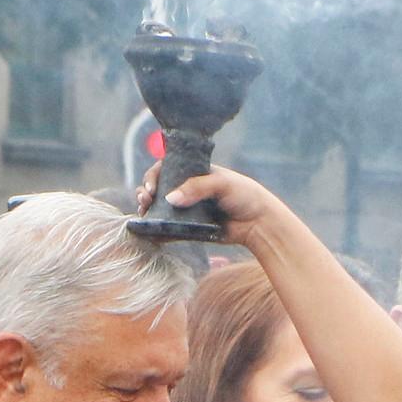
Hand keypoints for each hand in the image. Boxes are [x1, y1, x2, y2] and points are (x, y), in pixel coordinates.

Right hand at [131, 159, 282, 242]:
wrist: (257, 224)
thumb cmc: (244, 196)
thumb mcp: (221, 184)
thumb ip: (197, 188)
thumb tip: (170, 198)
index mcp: (193, 173)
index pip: (165, 169)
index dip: (153, 176)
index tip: (152, 188)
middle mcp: (186, 190)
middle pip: (156, 188)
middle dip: (145, 193)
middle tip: (144, 200)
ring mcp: (185, 210)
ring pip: (157, 209)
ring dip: (146, 211)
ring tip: (143, 214)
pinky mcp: (186, 229)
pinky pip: (166, 229)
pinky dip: (154, 231)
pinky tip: (147, 232)